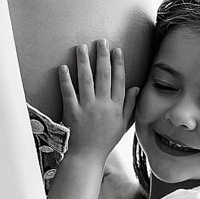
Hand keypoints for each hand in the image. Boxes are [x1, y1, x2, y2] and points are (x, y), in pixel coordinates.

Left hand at [59, 40, 138, 160]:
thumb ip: (129, 106)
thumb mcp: (122, 125)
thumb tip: (136, 88)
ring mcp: (86, 108)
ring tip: (81, 47)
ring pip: (86, 80)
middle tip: (101, 41)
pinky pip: (68, 93)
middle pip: (104, 76)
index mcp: (116, 107)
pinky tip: (63, 67)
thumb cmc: (104, 141)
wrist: (86, 157)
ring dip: (84, 62)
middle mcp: (102, 105)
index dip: (118, 64)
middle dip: (102, 56)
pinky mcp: (71, 112)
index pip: (119, 81)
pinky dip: (65, 80)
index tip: (117, 50)